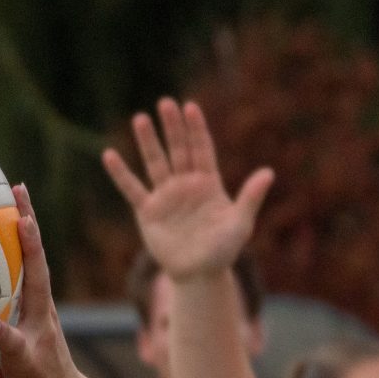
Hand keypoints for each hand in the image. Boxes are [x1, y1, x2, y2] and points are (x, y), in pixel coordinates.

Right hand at [0, 186, 81, 377]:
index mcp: (27, 356)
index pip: (13, 343)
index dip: (2, 334)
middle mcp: (40, 326)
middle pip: (38, 286)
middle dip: (32, 253)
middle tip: (22, 217)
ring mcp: (43, 310)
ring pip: (38, 264)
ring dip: (30, 226)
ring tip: (17, 189)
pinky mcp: (41, 299)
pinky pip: (33, 262)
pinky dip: (26, 232)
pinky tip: (14, 201)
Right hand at [101, 98, 273, 280]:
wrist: (199, 275)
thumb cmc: (223, 250)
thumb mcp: (240, 224)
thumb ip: (251, 197)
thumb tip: (269, 172)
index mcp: (208, 183)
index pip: (201, 150)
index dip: (196, 129)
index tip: (190, 108)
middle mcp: (186, 184)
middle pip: (178, 150)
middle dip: (172, 127)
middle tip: (166, 103)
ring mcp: (165, 196)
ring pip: (155, 163)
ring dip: (148, 142)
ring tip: (140, 118)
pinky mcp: (148, 212)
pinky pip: (132, 189)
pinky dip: (120, 174)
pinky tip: (109, 155)